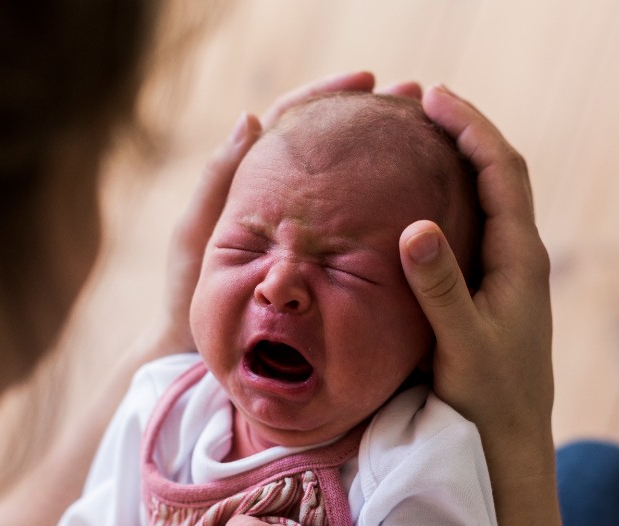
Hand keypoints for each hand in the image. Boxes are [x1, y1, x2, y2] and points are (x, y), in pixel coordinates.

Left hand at [150, 71, 397, 357]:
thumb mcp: (198, 234)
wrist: (199, 353)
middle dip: (373, 117)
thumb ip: (218, 180)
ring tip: (429, 137)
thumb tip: (252, 118)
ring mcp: (310, 231)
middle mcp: (288, 199)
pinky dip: (387, 208)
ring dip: (387, 156)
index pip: (295, 120)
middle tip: (415, 98)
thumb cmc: (190, 295)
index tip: (367, 80)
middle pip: (333, 144)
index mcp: (254, 180)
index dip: (329, 95)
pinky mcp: (327, 263)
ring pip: (352, 183)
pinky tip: (421, 200)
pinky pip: (360, 228)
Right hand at [399, 85, 554, 446]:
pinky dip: (451, 195)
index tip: (432, 97)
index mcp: (521, 259)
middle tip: (420, 100)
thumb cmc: (489, 399)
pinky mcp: (492, 291)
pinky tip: (420, 198)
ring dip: (460, 158)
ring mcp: (509, 273)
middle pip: (500, 173)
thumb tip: (416, 226)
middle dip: (465, 130)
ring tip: (419, 134)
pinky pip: (475, 224)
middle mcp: (521, 257)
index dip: (470, 127)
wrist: (510, 444)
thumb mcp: (461, 345)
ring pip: (488, 197)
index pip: (502, 171)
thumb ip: (440, 288)